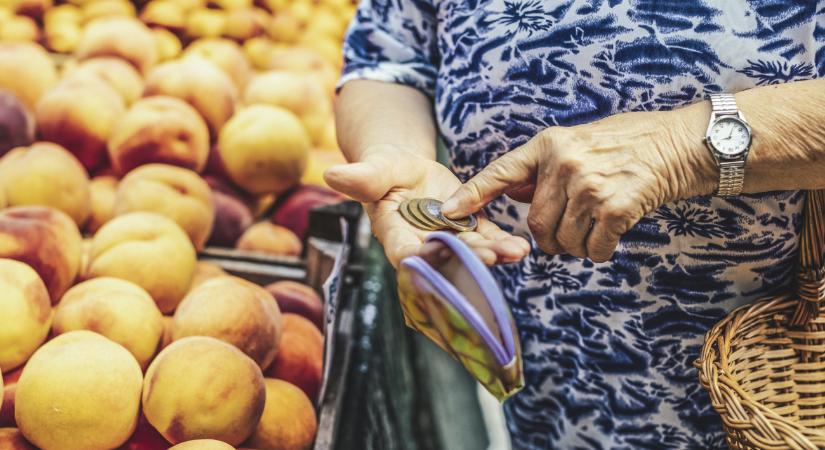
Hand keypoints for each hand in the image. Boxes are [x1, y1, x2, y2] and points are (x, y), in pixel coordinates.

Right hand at [324, 147, 529, 267]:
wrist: (406, 172)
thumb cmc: (384, 170)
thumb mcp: (375, 169)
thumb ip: (361, 177)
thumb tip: (331, 174)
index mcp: (394, 233)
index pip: (405, 252)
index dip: (419, 257)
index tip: (434, 253)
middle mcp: (422, 245)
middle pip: (445, 259)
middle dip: (466, 260)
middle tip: (489, 257)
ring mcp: (448, 241)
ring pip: (470, 254)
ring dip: (492, 256)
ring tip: (514, 252)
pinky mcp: (469, 232)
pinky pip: (487, 240)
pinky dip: (503, 245)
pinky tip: (521, 247)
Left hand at [441, 108, 716, 261]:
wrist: (680, 144)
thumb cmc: (627, 144)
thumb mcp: (576, 142)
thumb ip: (543, 167)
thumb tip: (510, 191)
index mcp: (549, 144)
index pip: (500, 172)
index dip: (472, 195)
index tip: (448, 212)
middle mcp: (563, 163)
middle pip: (535, 224)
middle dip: (547, 241)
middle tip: (564, 238)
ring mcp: (588, 186)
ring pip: (561, 241)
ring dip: (574, 248)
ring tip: (593, 230)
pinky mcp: (614, 208)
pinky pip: (592, 249)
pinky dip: (598, 252)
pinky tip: (611, 236)